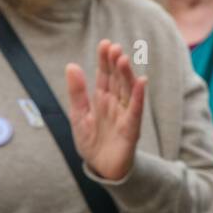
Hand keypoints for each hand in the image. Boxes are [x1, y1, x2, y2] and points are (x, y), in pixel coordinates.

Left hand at [66, 40, 144, 180]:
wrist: (100, 168)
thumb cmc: (92, 142)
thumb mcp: (78, 115)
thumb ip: (77, 92)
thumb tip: (72, 65)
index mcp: (102, 99)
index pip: (105, 75)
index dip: (105, 60)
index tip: (105, 44)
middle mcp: (116, 104)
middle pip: (117, 80)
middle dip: (116, 63)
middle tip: (114, 47)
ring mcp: (125, 115)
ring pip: (127, 90)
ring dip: (126, 75)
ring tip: (123, 59)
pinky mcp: (131, 128)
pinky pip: (135, 110)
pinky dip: (138, 96)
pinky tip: (141, 81)